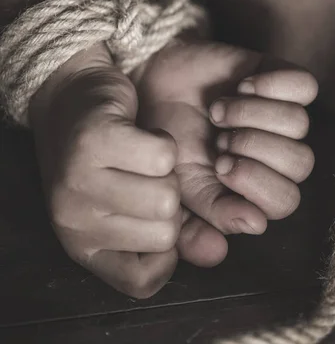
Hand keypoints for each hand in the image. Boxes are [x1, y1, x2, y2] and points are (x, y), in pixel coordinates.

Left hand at [30, 44, 182, 297]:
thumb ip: (183, 234)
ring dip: (167, 170)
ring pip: (167, 196)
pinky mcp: (93, 140)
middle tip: (143, 177)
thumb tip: (219, 252)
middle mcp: (73, 221)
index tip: (155, 221)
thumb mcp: (141, 207)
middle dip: (170, 200)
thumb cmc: (112, 158)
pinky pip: (161, 156)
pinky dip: (163, 141)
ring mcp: (78, 181)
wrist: (73, 97)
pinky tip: (140, 133)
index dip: (166, 252)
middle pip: (165, 233)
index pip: (143, 280)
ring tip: (142, 157)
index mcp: (83, 246)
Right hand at [135, 39, 317, 266]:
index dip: (256, 182)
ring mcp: (283, 117)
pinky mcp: (283, 80)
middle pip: (301, 162)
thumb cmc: (167, 143)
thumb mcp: (180, 188)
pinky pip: (305, 86)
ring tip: (218, 111)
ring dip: (252, 114)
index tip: (218, 165)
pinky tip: (242, 86)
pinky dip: (273, 85)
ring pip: (299, 123)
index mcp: (259, 189)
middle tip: (218, 139)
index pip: (286, 201)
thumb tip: (256, 225)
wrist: (152, 89)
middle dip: (254, 147)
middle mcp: (278, 156)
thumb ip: (210, 217)